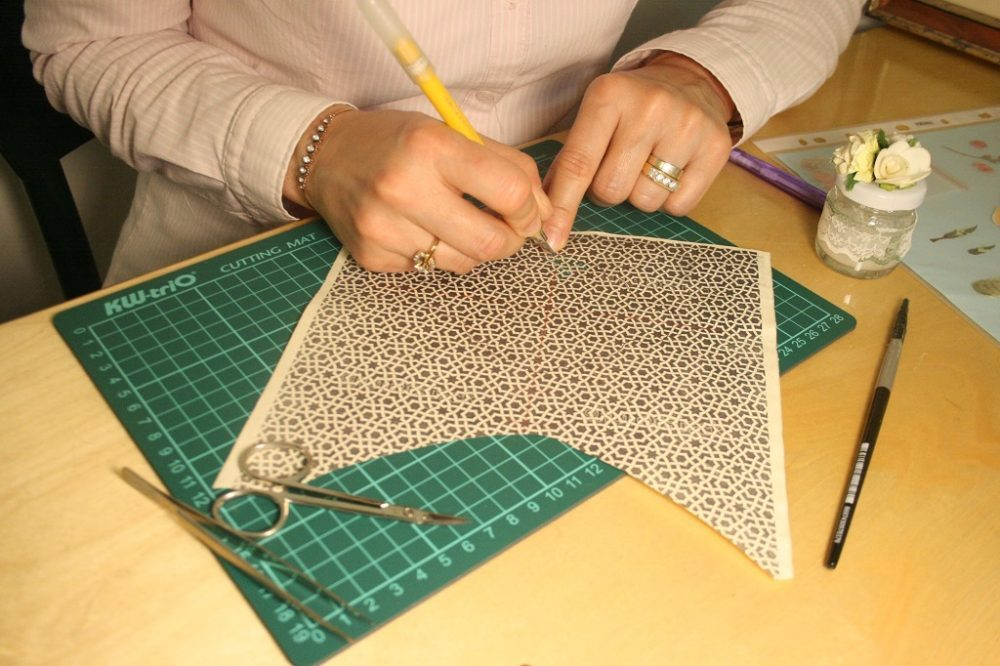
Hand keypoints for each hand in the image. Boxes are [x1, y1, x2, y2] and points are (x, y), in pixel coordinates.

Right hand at [284, 108, 550, 272]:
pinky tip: (419, 229)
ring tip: (458, 223)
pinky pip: (429, 270)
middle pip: (490, 242)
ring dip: (474, 249)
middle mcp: (404, 188)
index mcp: (431, 146)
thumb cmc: (398, 142)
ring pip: (464, 263)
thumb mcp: (452, 133)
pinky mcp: (372, 257)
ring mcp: (384, 228)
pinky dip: (436, 254)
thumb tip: (544, 212)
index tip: (529, 211)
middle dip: (511, 240)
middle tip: (507, 229)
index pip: (509, 192)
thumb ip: (506, 166)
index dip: (531, 208)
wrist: (326, 156)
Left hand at [542, 52, 735, 250]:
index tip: (551, 238)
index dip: (563, 206)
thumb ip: (570, 162)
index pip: (579, 163)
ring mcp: (687, 126)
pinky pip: (679, 206)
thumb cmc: (630, 109)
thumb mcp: (594, 117)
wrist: (689, 82)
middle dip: (608, 191)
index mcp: (610, 95)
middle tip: (619, 168)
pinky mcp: (715, 147)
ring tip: (648, 165)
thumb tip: (547, 217)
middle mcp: (650, 107)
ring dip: (640, 195)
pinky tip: (672, 171)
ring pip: (646, 202)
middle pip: (612, 189)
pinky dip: (669, 200)